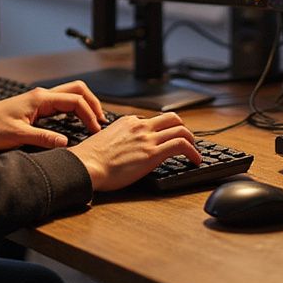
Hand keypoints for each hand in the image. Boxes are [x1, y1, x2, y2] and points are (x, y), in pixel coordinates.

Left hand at [0, 80, 105, 150]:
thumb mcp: (18, 136)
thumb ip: (43, 138)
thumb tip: (66, 143)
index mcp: (40, 98)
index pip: (75, 101)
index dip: (89, 115)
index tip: (96, 131)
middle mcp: (43, 95)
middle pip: (77, 89)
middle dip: (93, 103)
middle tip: (101, 123)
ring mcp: (41, 99)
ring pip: (71, 94)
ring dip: (85, 105)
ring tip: (95, 123)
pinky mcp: (38, 106)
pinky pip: (63, 103)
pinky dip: (76, 110)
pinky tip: (79, 124)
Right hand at [68, 112, 202, 191]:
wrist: (87, 164)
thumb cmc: (90, 158)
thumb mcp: (104, 139)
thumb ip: (117, 139)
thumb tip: (120, 149)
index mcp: (127, 121)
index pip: (153, 120)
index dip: (163, 130)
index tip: (166, 139)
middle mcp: (140, 125)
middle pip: (171, 118)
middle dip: (182, 128)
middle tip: (187, 141)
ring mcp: (147, 138)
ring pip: (181, 129)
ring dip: (192, 140)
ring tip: (195, 152)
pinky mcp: (153, 153)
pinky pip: (181, 145)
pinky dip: (193, 151)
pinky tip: (195, 160)